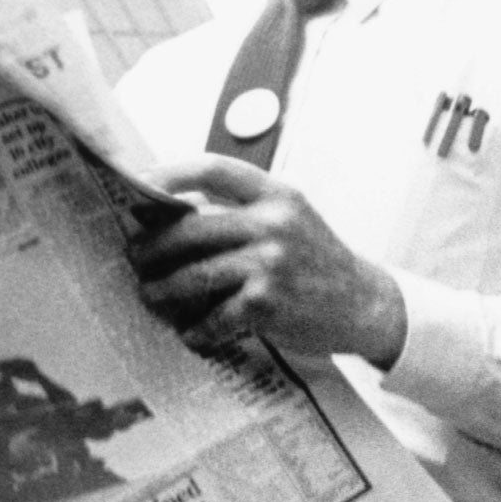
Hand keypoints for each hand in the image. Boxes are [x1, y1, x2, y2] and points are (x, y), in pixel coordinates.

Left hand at [128, 157, 407, 364]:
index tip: (140, 185)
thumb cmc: (319, 264)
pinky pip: (213, 316)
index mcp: (278, 195)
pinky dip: (196, 329)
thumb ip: (244, 210)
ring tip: (149, 296)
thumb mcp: (292, 220)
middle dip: (150, 246)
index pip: (212, 169)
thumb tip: (173, 213)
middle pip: (188, 228)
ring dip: (161, 290)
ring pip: (191, 275)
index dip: (168, 174)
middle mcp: (274, 223)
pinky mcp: (267, 303)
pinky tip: (191, 333)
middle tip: (134, 257)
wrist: (366, 305)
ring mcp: (270, 263)